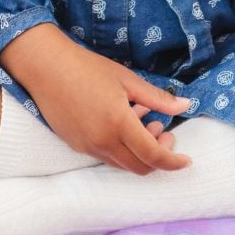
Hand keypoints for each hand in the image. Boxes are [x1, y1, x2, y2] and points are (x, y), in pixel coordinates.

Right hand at [1, 26, 191, 175]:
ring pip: (122, 163)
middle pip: (139, 167)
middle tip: (164, 131)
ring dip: (139, 150)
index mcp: (119, 124)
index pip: (153, 156)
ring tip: (144, 118)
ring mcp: (87, 147)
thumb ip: (158, 98)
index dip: (173, 161)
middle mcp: (102, 142)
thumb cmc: (88, 68)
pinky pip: (106, 156)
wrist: (47, 68)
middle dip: (158, 156)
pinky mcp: (76, 145)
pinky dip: (121, 146)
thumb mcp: (127, 80)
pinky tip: (124, 120)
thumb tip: (185, 105)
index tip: (187, 160)